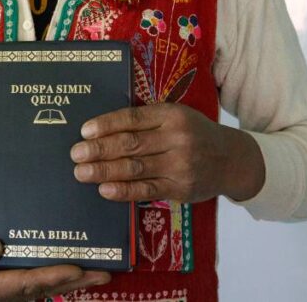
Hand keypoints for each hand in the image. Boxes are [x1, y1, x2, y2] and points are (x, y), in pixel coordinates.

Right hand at [0, 237, 110, 301]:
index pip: (26, 283)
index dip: (53, 277)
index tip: (77, 268)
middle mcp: (6, 296)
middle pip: (46, 288)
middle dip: (77, 281)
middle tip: (106, 273)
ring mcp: (10, 294)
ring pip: (46, 287)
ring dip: (74, 280)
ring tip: (102, 271)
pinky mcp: (12, 289)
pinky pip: (39, 282)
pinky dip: (60, 276)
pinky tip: (77, 266)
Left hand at [70, 103, 264, 202]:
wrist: (230, 159)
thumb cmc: (193, 133)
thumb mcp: (174, 116)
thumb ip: (145, 120)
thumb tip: (101, 129)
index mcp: (171, 115)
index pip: (132, 118)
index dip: (107, 125)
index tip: (84, 131)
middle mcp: (176, 139)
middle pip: (130, 144)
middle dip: (99, 149)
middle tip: (75, 154)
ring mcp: (179, 165)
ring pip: (135, 168)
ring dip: (104, 171)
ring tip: (81, 172)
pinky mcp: (179, 188)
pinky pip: (146, 190)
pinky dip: (123, 190)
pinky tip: (104, 190)